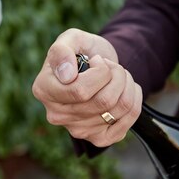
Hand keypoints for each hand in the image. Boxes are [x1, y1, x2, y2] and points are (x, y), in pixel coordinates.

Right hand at [31, 28, 142, 146]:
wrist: (95, 66)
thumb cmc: (81, 51)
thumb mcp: (71, 39)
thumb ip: (62, 51)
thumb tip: (66, 75)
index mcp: (43, 90)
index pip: (80, 91)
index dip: (99, 72)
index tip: (96, 60)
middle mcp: (56, 115)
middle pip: (103, 101)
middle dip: (117, 76)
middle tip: (111, 66)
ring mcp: (77, 130)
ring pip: (118, 109)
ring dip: (127, 85)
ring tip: (118, 76)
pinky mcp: (97, 139)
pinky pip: (127, 122)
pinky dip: (134, 101)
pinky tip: (126, 91)